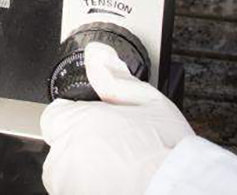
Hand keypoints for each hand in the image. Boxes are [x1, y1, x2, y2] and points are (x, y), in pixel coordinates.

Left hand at [40, 43, 194, 194]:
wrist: (180, 190)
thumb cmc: (166, 152)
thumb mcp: (147, 100)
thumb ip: (113, 77)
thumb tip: (97, 56)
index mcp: (75, 124)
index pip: (56, 116)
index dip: (79, 118)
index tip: (99, 125)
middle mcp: (64, 158)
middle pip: (64, 145)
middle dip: (84, 144)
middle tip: (118, 148)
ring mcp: (68, 186)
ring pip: (70, 172)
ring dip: (87, 171)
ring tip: (122, 169)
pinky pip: (78, 190)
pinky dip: (93, 188)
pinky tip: (120, 185)